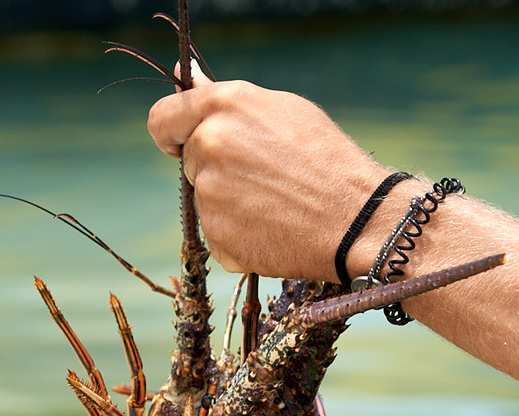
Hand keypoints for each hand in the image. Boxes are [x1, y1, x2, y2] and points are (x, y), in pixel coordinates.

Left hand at [147, 74, 399, 279]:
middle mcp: (209, 146)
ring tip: (276, 202)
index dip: (170, 132)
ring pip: (206, 198)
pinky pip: (218, 233)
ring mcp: (210, 193)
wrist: (356, 218)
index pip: (162, 118)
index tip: (177, 143)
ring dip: (230, 202)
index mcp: (223, 107)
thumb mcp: (282, 110)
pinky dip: (239, 234)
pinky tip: (274, 227)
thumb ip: (227, 101)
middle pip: (190, 161)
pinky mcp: (217, 235)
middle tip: (265, 176)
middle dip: (216, 167)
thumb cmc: (326, 158)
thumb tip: (187, 77)